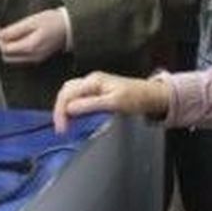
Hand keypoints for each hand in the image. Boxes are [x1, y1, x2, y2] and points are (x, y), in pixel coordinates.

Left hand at [0, 9, 68, 64]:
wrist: (69, 27)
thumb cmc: (53, 22)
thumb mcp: (32, 21)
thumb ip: (14, 30)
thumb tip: (0, 35)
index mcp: (30, 47)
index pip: (6, 49)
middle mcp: (32, 57)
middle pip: (7, 57)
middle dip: (2, 45)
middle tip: (3, 32)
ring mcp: (36, 59)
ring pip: (13, 59)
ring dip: (8, 48)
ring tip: (11, 35)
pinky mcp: (38, 58)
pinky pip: (21, 58)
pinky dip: (16, 50)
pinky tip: (19, 40)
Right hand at [52, 72, 169, 132]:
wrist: (152, 95)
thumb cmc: (136, 98)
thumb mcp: (114, 103)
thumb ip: (91, 105)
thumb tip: (69, 109)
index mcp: (93, 81)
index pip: (67, 94)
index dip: (61, 112)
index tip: (62, 129)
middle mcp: (90, 80)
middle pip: (65, 91)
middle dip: (59, 109)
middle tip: (61, 129)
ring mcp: (93, 85)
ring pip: (70, 93)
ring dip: (64, 108)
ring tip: (65, 124)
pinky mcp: (97, 91)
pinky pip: (78, 97)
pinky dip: (72, 107)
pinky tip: (74, 117)